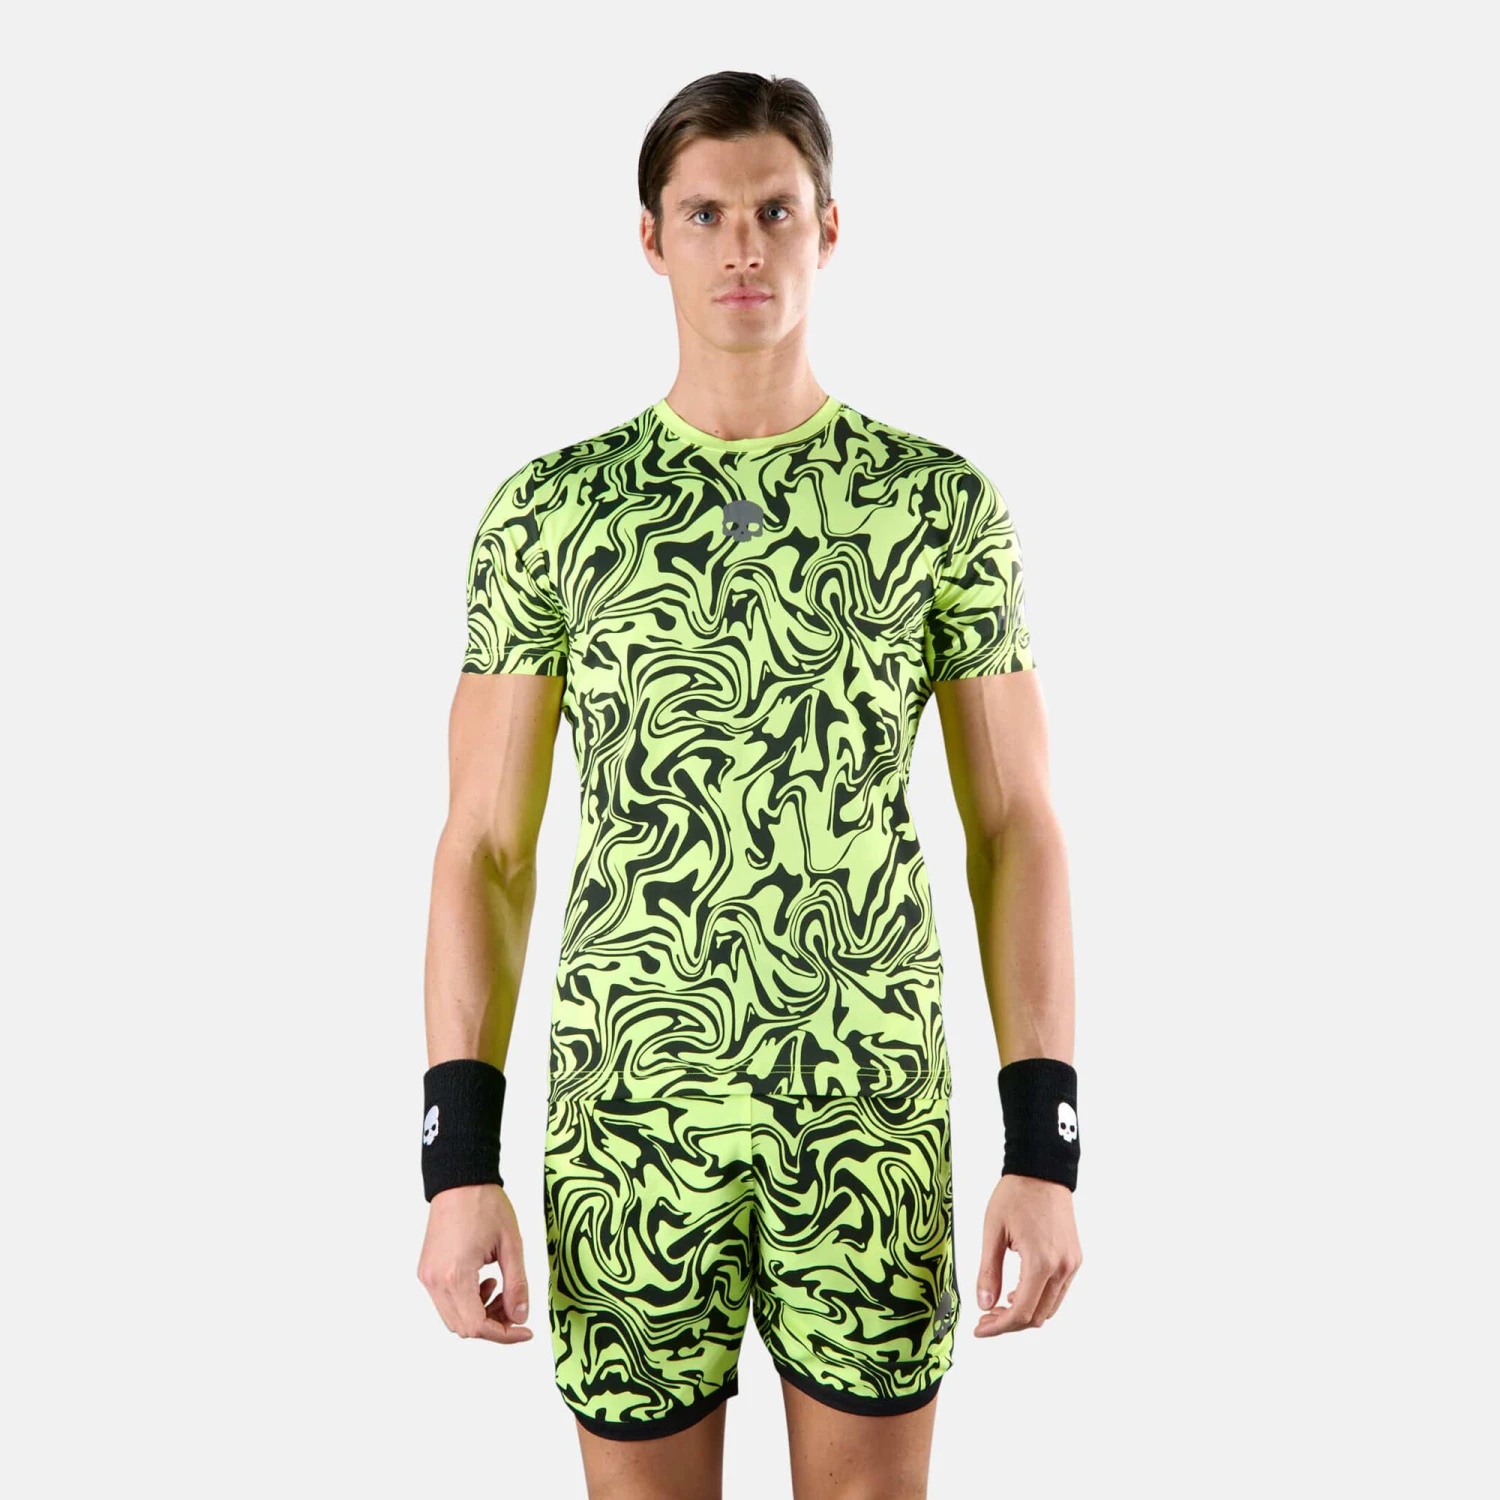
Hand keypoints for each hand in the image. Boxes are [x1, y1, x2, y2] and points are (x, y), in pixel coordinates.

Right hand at [417, 1182, 532, 1343]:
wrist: (460, 1179)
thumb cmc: (485, 1205)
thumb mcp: (511, 1244)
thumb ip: (517, 1285)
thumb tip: (521, 1317)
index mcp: (455, 1275)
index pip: (477, 1326)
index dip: (503, 1334)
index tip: (525, 1330)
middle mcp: (435, 1281)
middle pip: (463, 1328)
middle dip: (493, 1324)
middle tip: (514, 1306)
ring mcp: (427, 1276)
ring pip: (453, 1317)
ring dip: (479, 1313)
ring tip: (499, 1287)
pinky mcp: (426, 1270)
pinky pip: (445, 1301)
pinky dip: (466, 1301)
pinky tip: (483, 1280)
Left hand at [973, 1174, 1081, 1335]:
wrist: (1042, 1170)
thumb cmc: (1016, 1194)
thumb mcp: (993, 1231)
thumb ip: (988, 1271)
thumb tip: (983, 1305)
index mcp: (1040, 1262)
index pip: (1020, 1312)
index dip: (998, 1327)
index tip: (980, 1329)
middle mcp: (1061, 1267)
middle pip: (1037, 1316)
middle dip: (1009, 1323)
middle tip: (985, 1318)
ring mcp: (1071, 1264)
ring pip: (1050, 1308)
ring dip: (1025, 1313)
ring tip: (999, 1305)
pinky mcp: (1074, 1258)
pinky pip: (1058, 1292)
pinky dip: (1038, 1299)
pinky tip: (1018, 1291)